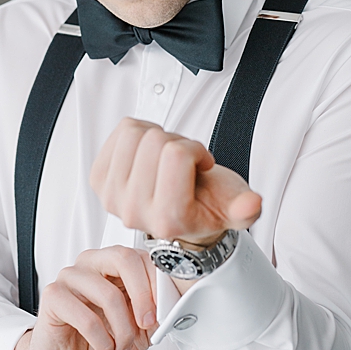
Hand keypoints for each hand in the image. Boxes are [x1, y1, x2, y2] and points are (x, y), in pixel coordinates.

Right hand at [10, 246, 160, 349]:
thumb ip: (156, 312)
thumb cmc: (100, 339)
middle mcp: (91, 263)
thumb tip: (173, 305)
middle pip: (124, 258)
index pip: (142, 256)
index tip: (166, 309)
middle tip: (148, 323)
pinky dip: (102, 340)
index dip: (158, 282)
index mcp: (113, 263)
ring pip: (109, 294)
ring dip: (123, 329)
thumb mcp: (139, 329)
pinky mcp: (53, 297)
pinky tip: (105, 349)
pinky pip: (86, 317)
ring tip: (122, 346)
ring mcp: (69, 277)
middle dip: (143, 295)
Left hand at [89, 117, 262, 244]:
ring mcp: (112, 195)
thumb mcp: (234, 208)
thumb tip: (251, 205)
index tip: (200, 167)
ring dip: (157, 138)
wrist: (181, 216)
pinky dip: (139, 134)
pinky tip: (150, 155)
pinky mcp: (99, 180)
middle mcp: (134, 210)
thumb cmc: (206, 206)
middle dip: (176, 144)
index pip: (176, 154)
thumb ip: (246, 208)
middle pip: (155, 141)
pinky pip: (120, 132)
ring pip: (135, 133)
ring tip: (166, 159)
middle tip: (182, 164)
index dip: (195, 151)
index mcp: (168, 218)